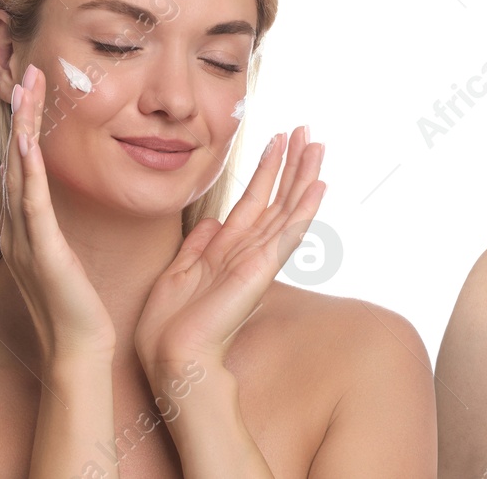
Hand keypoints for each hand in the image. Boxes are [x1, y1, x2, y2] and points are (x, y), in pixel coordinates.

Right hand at [1, 62, 116, 359]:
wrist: (79, 348)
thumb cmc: (81, 307)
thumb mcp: (69, 257)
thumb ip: (61, 231)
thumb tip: (68, 209)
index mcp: (28, 227)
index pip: (25, 164)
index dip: (28, 124)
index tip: (36, 88)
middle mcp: (18, 227)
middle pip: (16, 157)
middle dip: (22, 113)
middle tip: (27, 71)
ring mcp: (25, 238)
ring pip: (20, 170)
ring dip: (23, 126)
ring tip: (26, 88)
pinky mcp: (41, 251)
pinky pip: (31, 202)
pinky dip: (28, 169)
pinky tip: (26, 140)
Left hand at [134, 125, 326, 371]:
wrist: (171, 356)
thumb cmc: (168, 325)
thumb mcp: (177, 272)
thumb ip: (197, 245)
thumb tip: (210, 221)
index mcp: (227, 250)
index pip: (254, 201)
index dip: (267, 170)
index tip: (277, 140)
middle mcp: (248, 250)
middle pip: (277, 198)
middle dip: (291, 163)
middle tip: (306, 130)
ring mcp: (259, 259)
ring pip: (288, 208)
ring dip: (303, 175)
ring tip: (316, 144)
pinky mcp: (261, 268)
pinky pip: (288, 233)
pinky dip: (304, 209)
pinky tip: (318, 185)